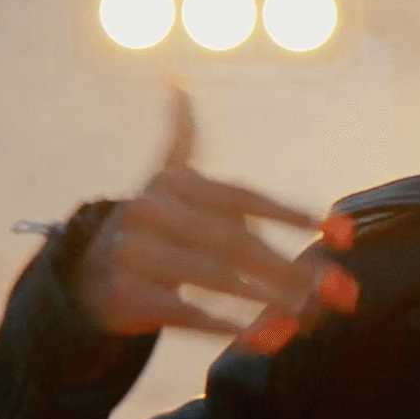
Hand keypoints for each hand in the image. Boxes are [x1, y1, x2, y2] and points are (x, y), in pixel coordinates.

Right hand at [72, 87, 358, 353]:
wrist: (86, 275)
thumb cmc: (155, 230)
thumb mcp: (174, 185)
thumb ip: (200, 156)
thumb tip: (177, 83)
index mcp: (174, 183)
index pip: (241, 195)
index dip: (287, 211)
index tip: (333, 231)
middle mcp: (152, 211)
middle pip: (232, 239)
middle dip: (286, 265)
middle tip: (331, 290)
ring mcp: (135, 253)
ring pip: (212, 275)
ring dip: (263, 296)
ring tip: (303, 314)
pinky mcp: (126, 294)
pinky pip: (185, 310)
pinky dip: (222, 324)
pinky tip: (255, 336)